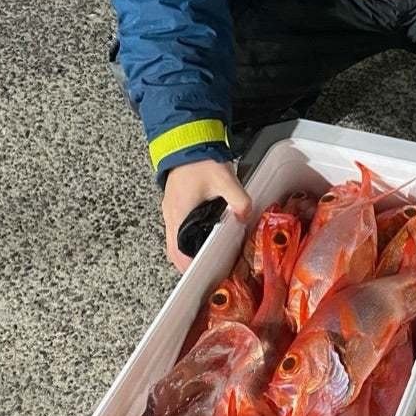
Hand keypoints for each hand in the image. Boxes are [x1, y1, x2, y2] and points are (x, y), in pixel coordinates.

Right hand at [162, 159, 250, 273]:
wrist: (187, 140)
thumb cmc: (200, 160)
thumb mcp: (224, 179)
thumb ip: (238, 200)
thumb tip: (245, 216)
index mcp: (179, 214)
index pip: (178, 252)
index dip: (189, 267)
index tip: (202, 276)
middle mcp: (171, 215)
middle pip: (174, 251)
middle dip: (189, 263)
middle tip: (208, 270)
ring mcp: (171, 210)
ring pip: (176, 241)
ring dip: (188, 251)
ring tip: (208, 256)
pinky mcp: (176, 204)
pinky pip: (179, 230)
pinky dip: (188, 238)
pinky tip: (205, 235)